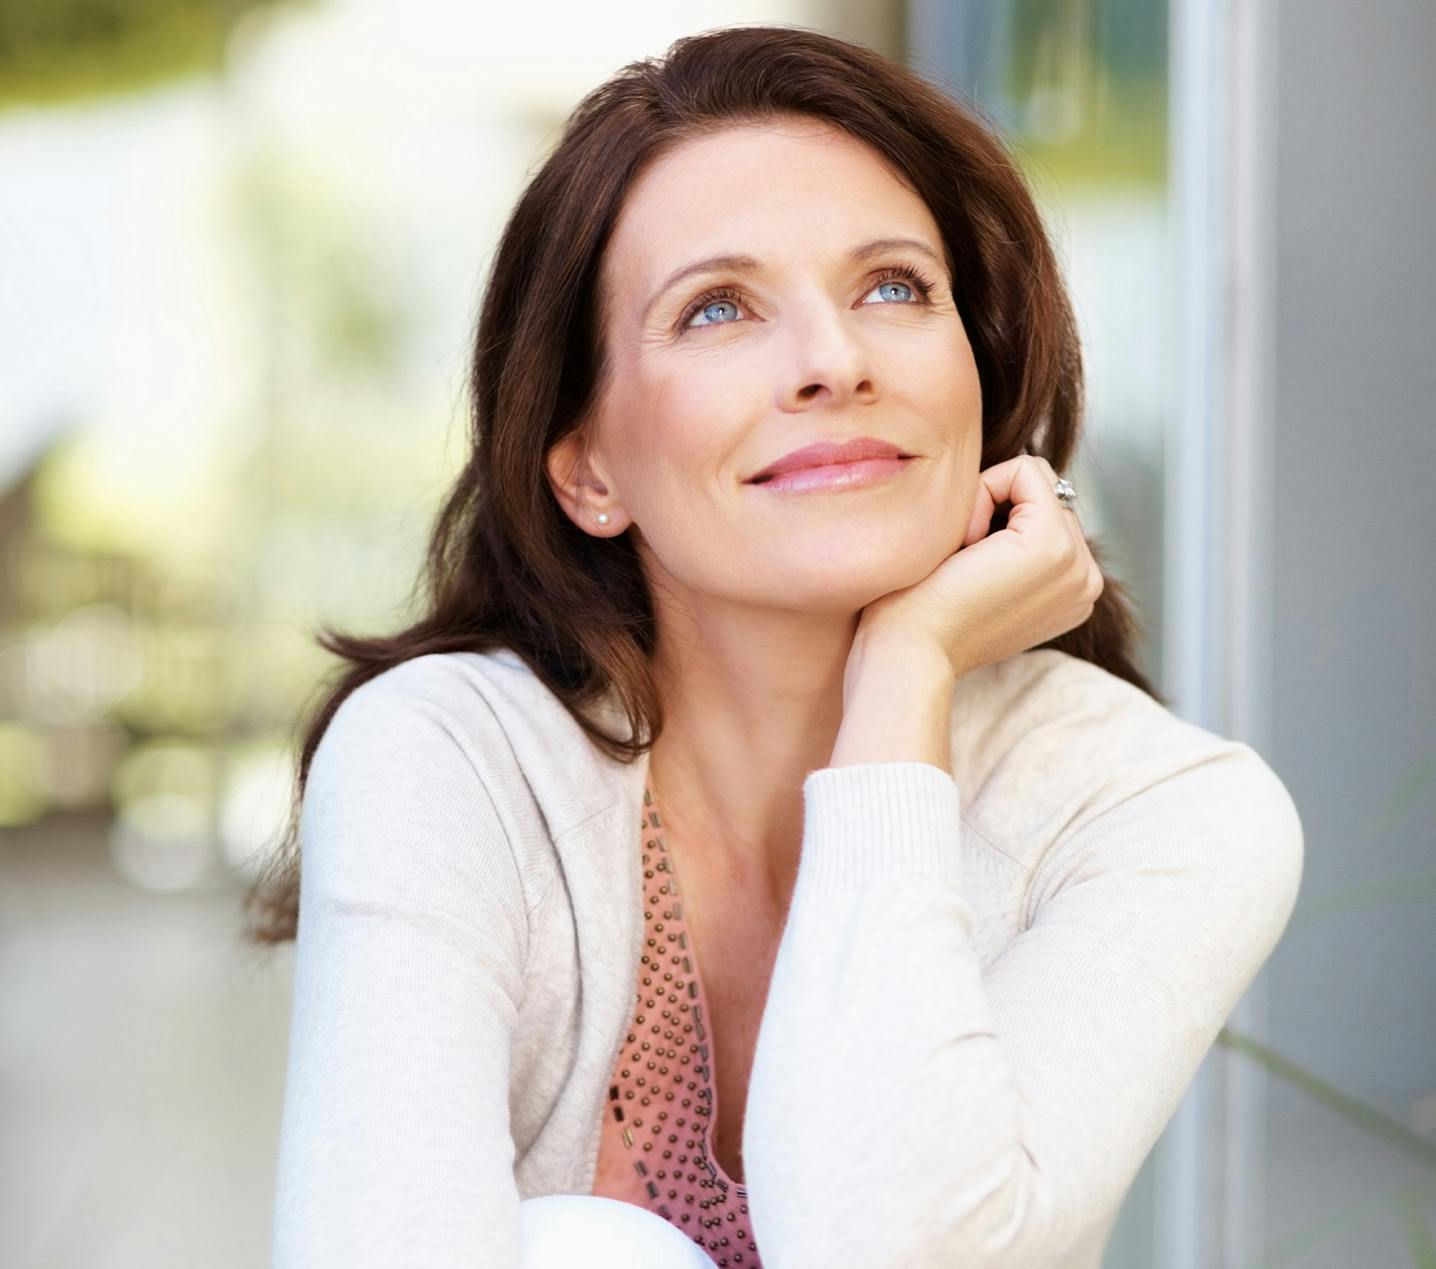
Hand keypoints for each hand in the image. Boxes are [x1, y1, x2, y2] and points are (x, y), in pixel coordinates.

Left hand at [851, 452, 1104, 685]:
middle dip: (992, 509)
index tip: (962, 563)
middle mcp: (1086, 581)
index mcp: (1071, 591)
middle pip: (1042, 493)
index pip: (1044, 513)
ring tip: (962, 557)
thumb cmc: (922, 616)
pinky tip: (963, 543)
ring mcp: (1077, 565)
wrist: (909, 652)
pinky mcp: (1054, 545)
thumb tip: (1007, 491)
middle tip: (959, 562)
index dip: (991, 518)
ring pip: (1033, 479)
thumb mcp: (983, 577)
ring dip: (984, 504)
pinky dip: (981, 492)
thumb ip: (1009, 543)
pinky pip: (1024, 472)